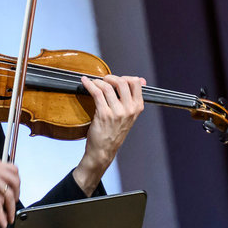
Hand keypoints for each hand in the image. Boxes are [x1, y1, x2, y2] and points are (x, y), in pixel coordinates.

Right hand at [0, 157, 19, 227]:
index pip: (13, 170)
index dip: (17, 182)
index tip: (16, 190)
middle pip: (16, 182)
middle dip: (17, 196)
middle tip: (14, 205)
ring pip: (9, 195)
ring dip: (11, 209)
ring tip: (9, 218)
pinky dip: (1, 215)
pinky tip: (2, 221)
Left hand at [73, 74, 144, 194]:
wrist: (104, 150)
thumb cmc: (114, 132)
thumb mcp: (129, 115)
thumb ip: (133, 98)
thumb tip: (142, 80)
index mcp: (137, 108)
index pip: (136, 83)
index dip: (125, 77)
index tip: (116, 79)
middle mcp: (129, 109)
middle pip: (122, 82)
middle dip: (110, 77)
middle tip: (103, 80)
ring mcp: (117, 112)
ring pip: (107, 87)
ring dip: (97, 82)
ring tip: (93, 83)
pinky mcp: (103, 114)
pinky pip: (96, 93)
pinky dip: (89, 85)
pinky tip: (85, 82)